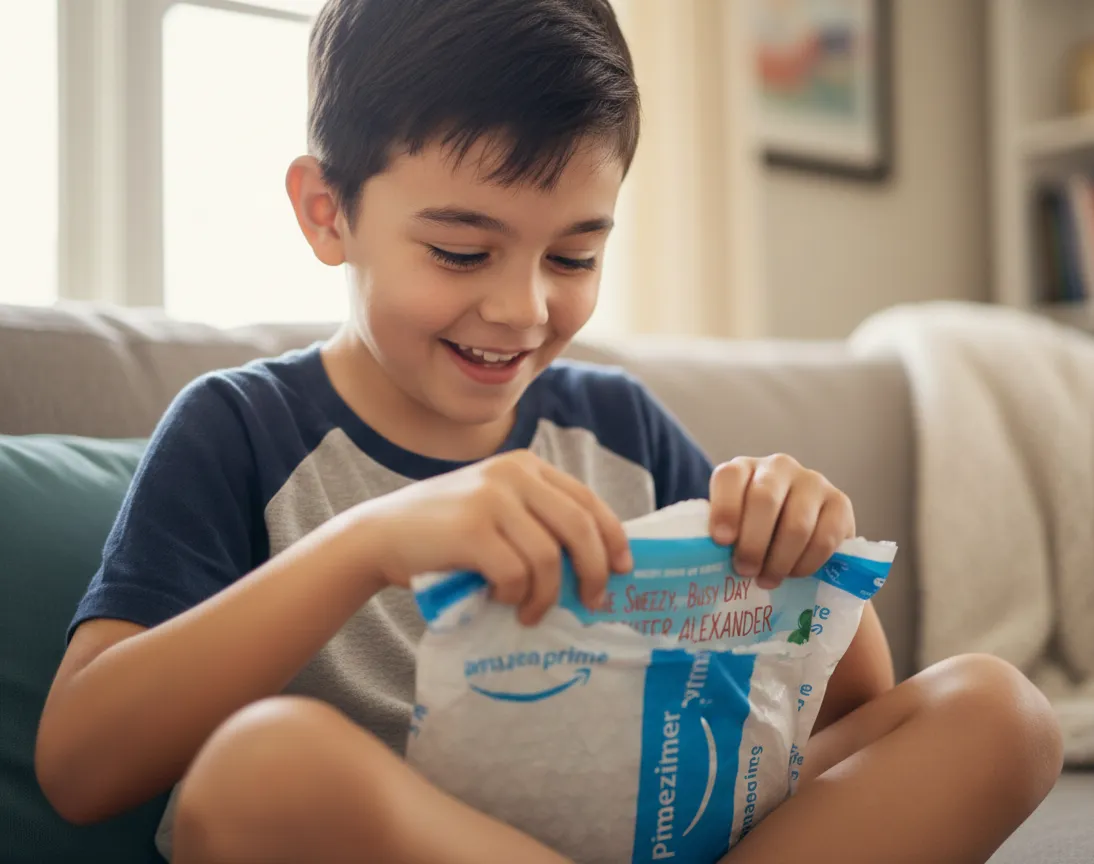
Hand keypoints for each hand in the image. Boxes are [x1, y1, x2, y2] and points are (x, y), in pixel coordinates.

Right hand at [353, 450, 632, 624]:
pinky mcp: (470, 529)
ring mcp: (491, 499)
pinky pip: (515, 574)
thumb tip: (598, 564)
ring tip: (528, 612)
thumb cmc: (446, 532)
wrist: (381, 535)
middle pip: (579, 528)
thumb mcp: (497, 510)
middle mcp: (512, 474)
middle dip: (593, 571)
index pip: (588, 501)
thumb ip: (538, 520)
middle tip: (591, 602)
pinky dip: (513, 596)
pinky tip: (496, 598)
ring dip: (544, 595)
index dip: (613, 538)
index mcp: (526, 466)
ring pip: (548, 557)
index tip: (622, 569)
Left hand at [708, 454, 854, 589]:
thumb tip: (703, 559)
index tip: (722, 541)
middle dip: (753, 543)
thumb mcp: (734, 527)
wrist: (802, 535)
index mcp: (743, 469)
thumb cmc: (755, 533)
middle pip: (765, 500)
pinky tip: (793, 573)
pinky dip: (806, 563)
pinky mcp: (840, 503)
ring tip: (768, 579)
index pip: (730, 477)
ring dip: (779, 560)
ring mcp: (812, 482)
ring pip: (796, 524)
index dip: (725, 508)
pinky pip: (824, 539)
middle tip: (745, 571)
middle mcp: (778, 467)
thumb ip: (722, 535)